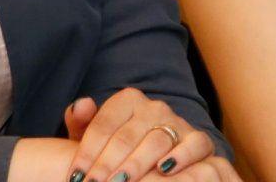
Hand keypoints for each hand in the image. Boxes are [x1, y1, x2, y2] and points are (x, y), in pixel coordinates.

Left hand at [60, 88, 227, 181]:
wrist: (156, 161)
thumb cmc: (119, 151)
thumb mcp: (98, 138)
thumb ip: (83, 122)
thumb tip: (81, 104)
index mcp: (127, 101)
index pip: (103, 124)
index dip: (87, 152)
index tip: (76, 176)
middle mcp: (154, 108)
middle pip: (127, 135)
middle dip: (107, 164)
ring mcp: (178, 122)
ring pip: (156, 141)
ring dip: (137, 164)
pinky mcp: (199, 140)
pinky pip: (195, 144)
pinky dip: (182, 156)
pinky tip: (164, 170)